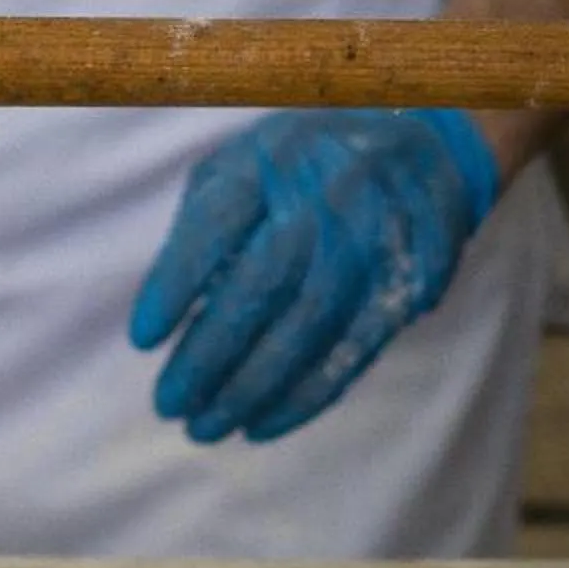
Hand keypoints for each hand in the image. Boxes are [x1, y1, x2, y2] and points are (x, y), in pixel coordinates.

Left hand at [130, 110, 500, 446]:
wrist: (425, 140)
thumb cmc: (301, 164)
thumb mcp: (242, 165)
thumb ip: (201, 227)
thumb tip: (164, 314)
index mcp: (271, 161)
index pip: (215, 226)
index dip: (175, 287)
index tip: (143, 342)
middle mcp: (324, 195)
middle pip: (261, 285)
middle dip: (208, 357)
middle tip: (169, 405)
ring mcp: (370, 239)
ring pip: (307, 328)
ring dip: (251, 389)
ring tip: (206, 427)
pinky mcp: (403, 283)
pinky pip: (351, 350)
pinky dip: (302, 397)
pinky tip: (261, 425)